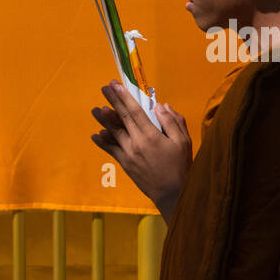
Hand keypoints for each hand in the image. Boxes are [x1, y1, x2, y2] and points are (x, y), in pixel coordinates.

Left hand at [90, 80, 191, 219]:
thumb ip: (172, 121)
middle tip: (104, 88)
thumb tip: (161, 105)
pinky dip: (103, 142)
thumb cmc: (180, 166)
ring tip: (95, 109)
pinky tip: (96, 135)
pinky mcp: (125, 164)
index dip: (124, 96)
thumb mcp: (183, 141)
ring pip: (113, 133)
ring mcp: (129, 154)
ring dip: (103, 120)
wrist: (172, 194)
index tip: (116, 85)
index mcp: (151, 135)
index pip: (134, 111)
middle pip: (121, 118)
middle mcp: (137, 143)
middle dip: (112, 101)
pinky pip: (111, 150)